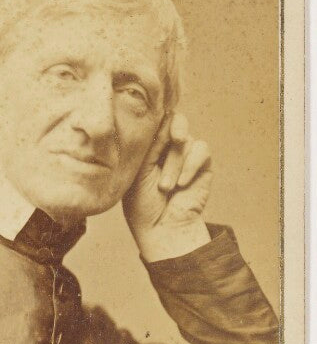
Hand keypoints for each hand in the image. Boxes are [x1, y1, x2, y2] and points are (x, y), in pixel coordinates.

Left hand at [123, 112, 212, 260]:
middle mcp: (168, 147)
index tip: (155, 121)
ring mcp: (186, 155)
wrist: (162, 227)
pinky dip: (191, 166)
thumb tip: (165, 118)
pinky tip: (182, 184)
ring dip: (175, 164)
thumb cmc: (143, 204)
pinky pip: (202, 150)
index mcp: (149, 146)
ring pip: (187, 141)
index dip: (158, 116)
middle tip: (176, 139)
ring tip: (166, 187)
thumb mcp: (139, 171)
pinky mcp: (202, 165)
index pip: (156, 121)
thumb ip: (151, 145)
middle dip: (176, 127)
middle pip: (177, 120)